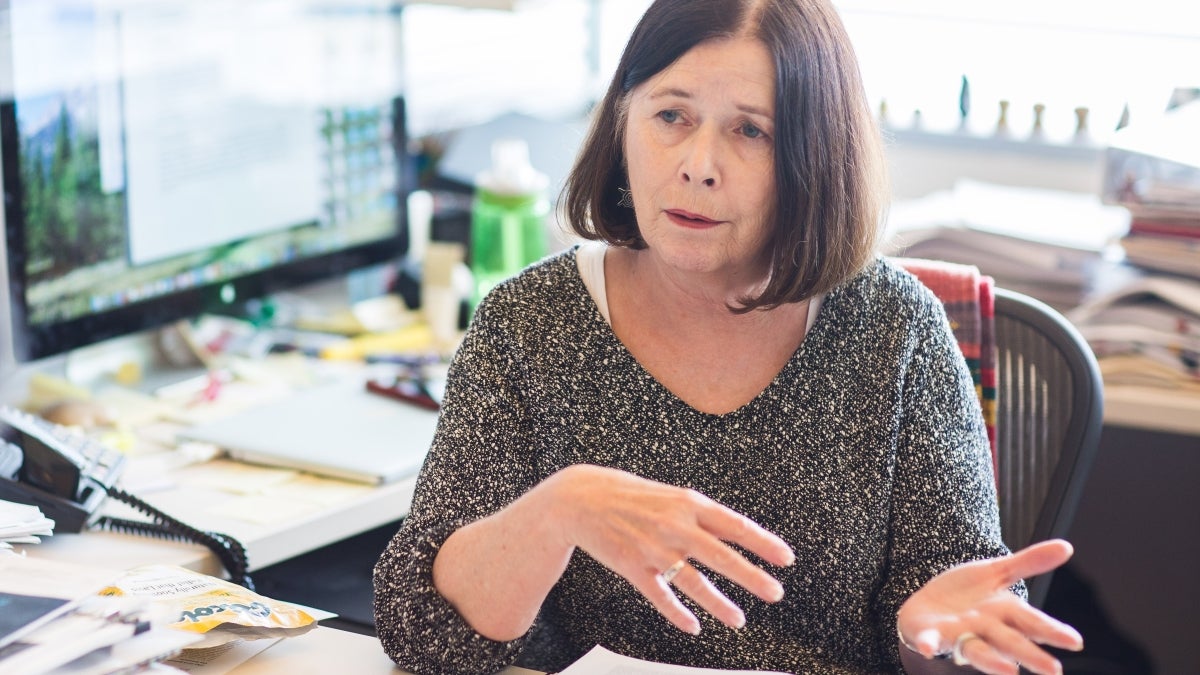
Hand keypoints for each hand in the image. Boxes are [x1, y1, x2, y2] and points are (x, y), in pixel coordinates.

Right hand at [543, 464, 794, 633]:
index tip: (786, 558)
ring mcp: (652, 548)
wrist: (581, 499)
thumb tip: (735, 533)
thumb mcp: (670, 496)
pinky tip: (693, 626)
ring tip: (739, 620)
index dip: (763, 542)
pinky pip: (660, 596)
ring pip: (693, 581)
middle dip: (751, 576)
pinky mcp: (632, 567)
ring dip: (719, 603)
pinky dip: (677, 613)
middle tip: (776, 593)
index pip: (734, 524)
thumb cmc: (631, 496)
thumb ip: (700, 515)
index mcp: (688, 502)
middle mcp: (674, 525)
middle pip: (720, 555)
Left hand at [896, 539, 1084, 674]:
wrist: (927, 604)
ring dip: (991, 661)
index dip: (1052, 630)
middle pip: (1010, 641)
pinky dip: (930, 645)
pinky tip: (928, 650)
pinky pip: (930, 641)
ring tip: (1010, 672)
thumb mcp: (997, 573)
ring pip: (977, 649)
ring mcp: (958, 634)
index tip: (1074, 641)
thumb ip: (1029, 563)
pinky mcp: (931, 634)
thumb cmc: (968, 595)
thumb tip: (1067, 547)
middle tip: (1053, 670)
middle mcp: (985, 628)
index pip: (1032, 622)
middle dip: (1030, 654)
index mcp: (1004, 612)